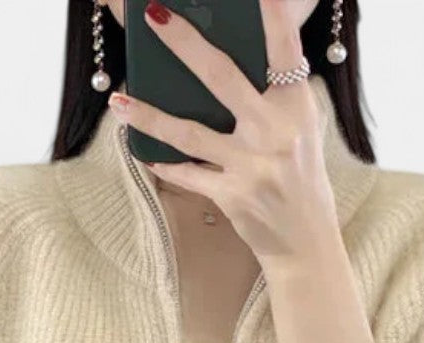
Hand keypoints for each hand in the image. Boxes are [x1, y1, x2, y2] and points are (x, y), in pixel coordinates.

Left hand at [107, 0, 337, 268]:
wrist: (304, 240)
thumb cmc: (298, 177)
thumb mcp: (300, 130)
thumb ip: (272, 97)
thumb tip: (218, 64)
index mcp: (296, 108)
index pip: (284, 51)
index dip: (272, 16)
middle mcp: (275, 132)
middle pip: (221, 78)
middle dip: (185, 43)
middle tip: (156, 16)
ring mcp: (251, 166)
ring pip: (188, 132)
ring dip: (148, 115)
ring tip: (119, 101)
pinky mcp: (232, 195)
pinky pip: (187, 174)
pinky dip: (164, 162)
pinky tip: (140, 149)